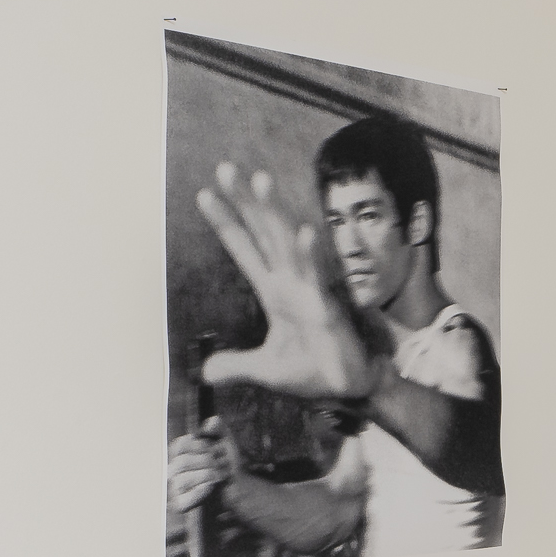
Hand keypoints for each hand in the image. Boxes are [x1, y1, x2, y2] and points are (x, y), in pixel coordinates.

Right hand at [167, 427, 234, 519]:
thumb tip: (208, 424)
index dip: (201, 446)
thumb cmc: (227, 462)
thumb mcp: (225, 440)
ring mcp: (174, 488)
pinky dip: (202, 491)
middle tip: (220, 464)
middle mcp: (172, 470)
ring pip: (183, 480)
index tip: (214, 449)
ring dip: (208, 475)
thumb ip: (218, 426)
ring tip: (220, 474)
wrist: (238, 486)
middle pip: (181, 463)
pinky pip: (187, 497)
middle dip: (207, 461)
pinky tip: (213, 486)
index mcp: (178, 453)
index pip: (179, 446)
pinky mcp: (181, 504)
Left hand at [193, 163, 384, 403]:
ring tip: (261, 180)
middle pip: (262, 232)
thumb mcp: (267, 370)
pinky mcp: (327, 307)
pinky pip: (318, 276)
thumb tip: (207, 372)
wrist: (351, 389)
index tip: (204, 194)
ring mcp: (308, 290)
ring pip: (287, 242)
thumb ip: (237, 365)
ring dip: (274, 211)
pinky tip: (303, 232)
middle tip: (226, 168)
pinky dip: (310, 255)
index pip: (244, 249)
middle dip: (245, 201)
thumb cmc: (316, 372)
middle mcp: (290, 281)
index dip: (226, 222)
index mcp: (274, 290)